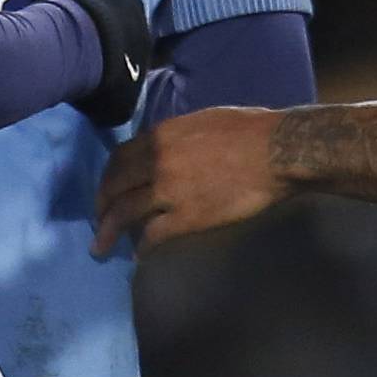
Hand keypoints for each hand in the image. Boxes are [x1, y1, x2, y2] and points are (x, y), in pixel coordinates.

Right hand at [26, 0, 152, 127]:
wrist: (73, 46)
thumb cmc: (71, 3)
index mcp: (131, 4)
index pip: (118, 11)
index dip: (99, 18)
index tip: (80, 24)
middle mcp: (143, 35)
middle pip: (123, 43)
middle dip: (106, 47)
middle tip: (78, 53)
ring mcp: (139, 70)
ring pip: (123, 72)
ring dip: (106, 74)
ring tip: (78, 79)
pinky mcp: (129, 100)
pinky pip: (115, 101)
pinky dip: (103, 101)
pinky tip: (84, 101)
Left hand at [93, 106, 286, 257]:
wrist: (278, 150)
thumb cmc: (250, 130)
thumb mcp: (203, 121)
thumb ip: (177, 136)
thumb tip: (167, 149)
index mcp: (161, 136)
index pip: (119, 158)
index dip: (108, 177)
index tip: (106, 190)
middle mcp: (156, 162)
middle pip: (114, 187)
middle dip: (101, 207)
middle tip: (98, 222)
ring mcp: (169, 191)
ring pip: (124, 213)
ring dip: (108, 232)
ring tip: (99, 248)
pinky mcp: (187, 217)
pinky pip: (153, 235)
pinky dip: (142, 247)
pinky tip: (139, 255)